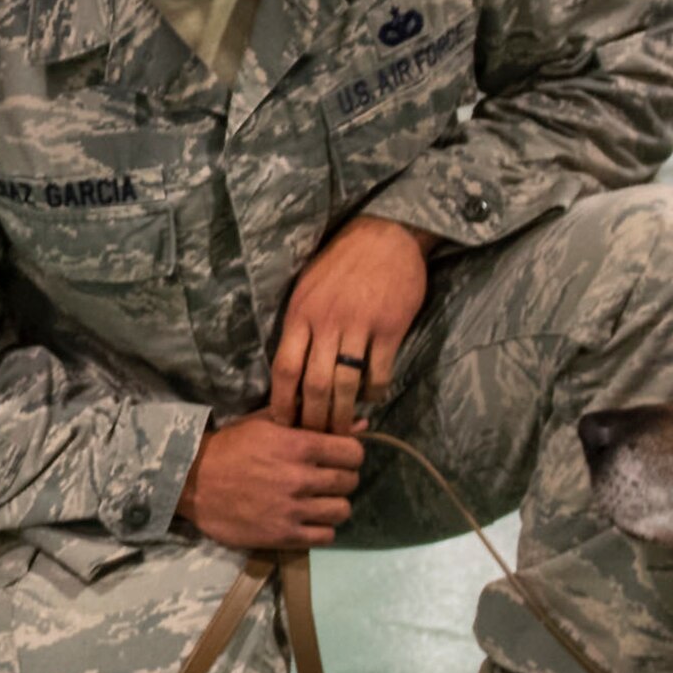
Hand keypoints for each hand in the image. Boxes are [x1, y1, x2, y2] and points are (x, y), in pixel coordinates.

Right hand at [175, 411, 366, 549]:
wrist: (189, 481)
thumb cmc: (229, 447)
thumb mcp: (267, 423)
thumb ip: (312, 421)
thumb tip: (362, 423)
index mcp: (297, 445)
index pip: (353, 452)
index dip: (351, 455)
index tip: (341, 458)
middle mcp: (298, 477)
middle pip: (350, 481)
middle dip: (344, 479)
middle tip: (329, 480)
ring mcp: (291, 509)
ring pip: (342, 510)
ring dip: (335, 505)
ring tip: (320, 502)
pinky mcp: (282, 535)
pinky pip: (325, 536)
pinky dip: (323, 529)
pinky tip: (309, 521)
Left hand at [272, 214, 438, 433]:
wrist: (386, 235)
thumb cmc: (342, 262)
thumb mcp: (307, 287)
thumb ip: (300, 325)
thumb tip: (291, 367)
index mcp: (301, 313)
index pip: (284, 368)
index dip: (282, 402)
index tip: (284, 423)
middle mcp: (327, 322)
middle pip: (315, 384)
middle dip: (314, 418)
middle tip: (317, 437)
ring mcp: (359, 326)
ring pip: (346, 384)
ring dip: (344, 414)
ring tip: (344, 429)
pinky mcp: (390, 328)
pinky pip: (379, 373)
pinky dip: (375, 393)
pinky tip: (373, 398)